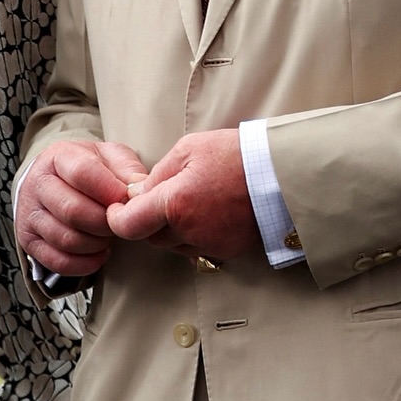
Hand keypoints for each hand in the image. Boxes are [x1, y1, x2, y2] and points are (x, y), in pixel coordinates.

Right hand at [16, 140, 150, 274]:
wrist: (55, 181)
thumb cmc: (89, 170)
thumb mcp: (110, 157)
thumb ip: (128, 169)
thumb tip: (141, 190)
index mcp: (57, 157)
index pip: (82, 173)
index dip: (110, 191)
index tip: (126, 201)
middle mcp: (37, 184)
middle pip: (73, 211)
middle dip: (105, 222)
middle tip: (119, 222)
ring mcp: (29, 214)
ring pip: (66, 239)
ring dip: (97, 244)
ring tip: (108, 236)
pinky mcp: (29, 241)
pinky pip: (59, 262)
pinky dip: (85, 264)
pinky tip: (99, 253)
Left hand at [105, 129, 258, 264]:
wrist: (283, 174)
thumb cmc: (237, 155)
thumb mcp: (189, 149)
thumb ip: (157, 174)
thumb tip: (138, 193)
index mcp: (176, 203)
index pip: (129, 226)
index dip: (117, 218)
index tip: (118, 208)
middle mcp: (190, 230)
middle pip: (150, 237)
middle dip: (148, 220)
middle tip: (159, 198)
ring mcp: (210, 244)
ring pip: (173, 245)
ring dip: (171, 229)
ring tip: (189, 202)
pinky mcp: (227, 251)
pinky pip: (197, 248)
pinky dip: (194, 235)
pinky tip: (206, 213)